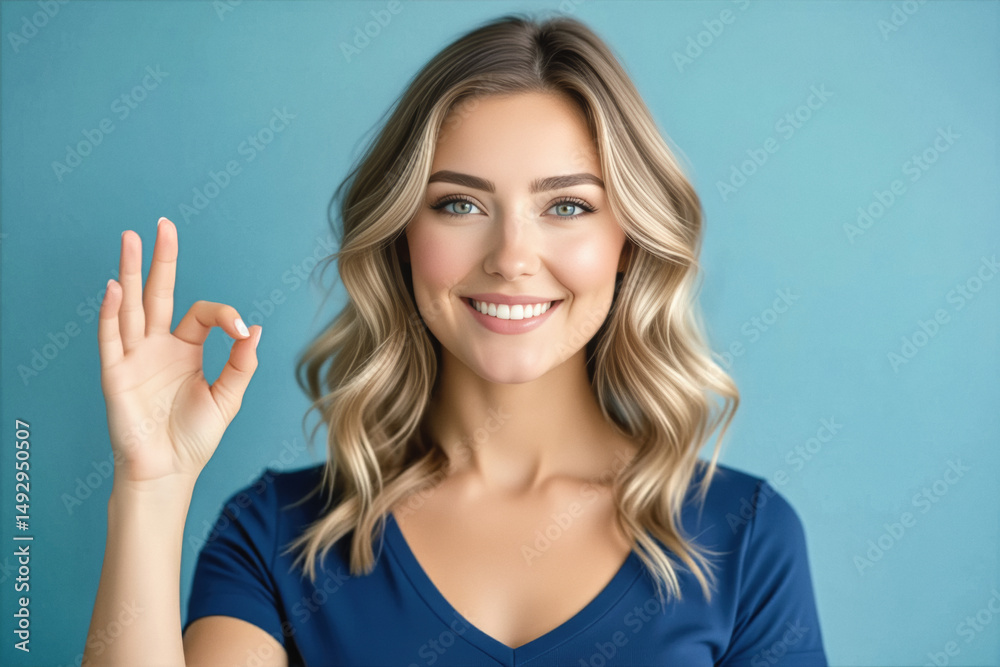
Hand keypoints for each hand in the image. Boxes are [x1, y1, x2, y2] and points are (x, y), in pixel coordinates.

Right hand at [97, 217, 261, 487]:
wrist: (169, 471)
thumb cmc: (195, 438)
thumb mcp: (228, 398)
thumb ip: (242, 364)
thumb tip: (256, 329)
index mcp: (186, 349)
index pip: (202, 314)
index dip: (225, 316)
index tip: (241, 331)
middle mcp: (158, 346)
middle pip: (158, 293)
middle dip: (160, 259)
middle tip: (161, 224)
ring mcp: (134, 357)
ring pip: (131, 306)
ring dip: (129, 272)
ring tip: (129, 238)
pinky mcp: (116, 374)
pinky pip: (112, 338)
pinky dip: (112, 313)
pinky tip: (115, 287)